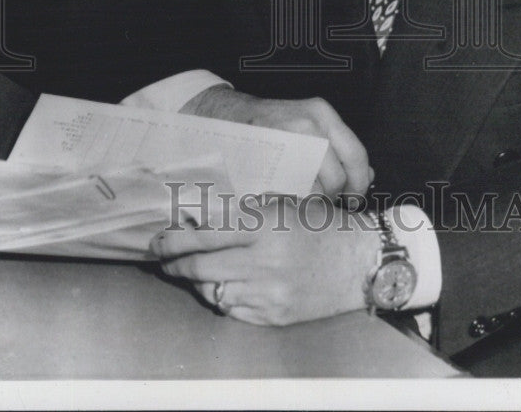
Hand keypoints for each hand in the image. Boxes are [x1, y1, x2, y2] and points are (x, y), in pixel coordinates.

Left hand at [149, 196, 378, 325]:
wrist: (362, 261)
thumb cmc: (323, 226)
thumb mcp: (285, 204)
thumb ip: (245, 210)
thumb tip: (199, 215)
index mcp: (265, 225)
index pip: (203, 233)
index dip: (174, 238)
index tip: (158, 239)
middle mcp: (264, 260)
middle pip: (199, 266)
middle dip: (174, 262)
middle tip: (163, 258)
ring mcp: (269, 292)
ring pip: (211, 291)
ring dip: (194, 281)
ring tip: (188, 271)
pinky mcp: (275, 316)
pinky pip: (232, 310)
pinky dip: (220, 298)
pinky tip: (220, 286)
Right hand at [182, 86, 372, 199]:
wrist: (227, 116)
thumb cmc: (274, 126)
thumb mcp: (311, 125)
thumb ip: (340, 149)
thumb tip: (368, 177)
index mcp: (322, 113)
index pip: (356, 155)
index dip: (359, 183)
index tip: (355, 198)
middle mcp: (307, 124)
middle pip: (336, 178)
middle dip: (333, 196)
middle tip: (323, 198)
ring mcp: (284, 141)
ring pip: (313, 190)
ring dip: (311, 200)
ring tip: (300, 193)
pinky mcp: (264, 160)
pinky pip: (288, 194)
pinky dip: (290, 201)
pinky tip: (284, 194)